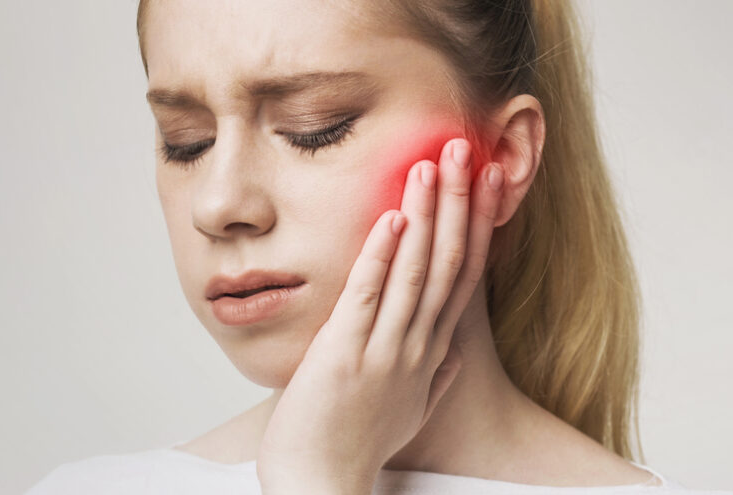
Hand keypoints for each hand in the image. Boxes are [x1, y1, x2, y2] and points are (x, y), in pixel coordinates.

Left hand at [256, 137, 505, 493]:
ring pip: (416, 272)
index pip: (465, 277)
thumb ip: (432, 377)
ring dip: (426, 215)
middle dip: (458, 202)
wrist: (321, 481)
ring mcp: (385, 350)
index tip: (489, 180)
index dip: (478, 225)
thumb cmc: (357, 442)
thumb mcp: (407, 409)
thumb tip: (450, 355)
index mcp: (430, 352)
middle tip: (465, 147)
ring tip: (432, 164)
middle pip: (449, 263)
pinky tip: (391, 219)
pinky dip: (381, 257)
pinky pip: (369, 297)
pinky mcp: (346, 355)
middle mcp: (417, 346)